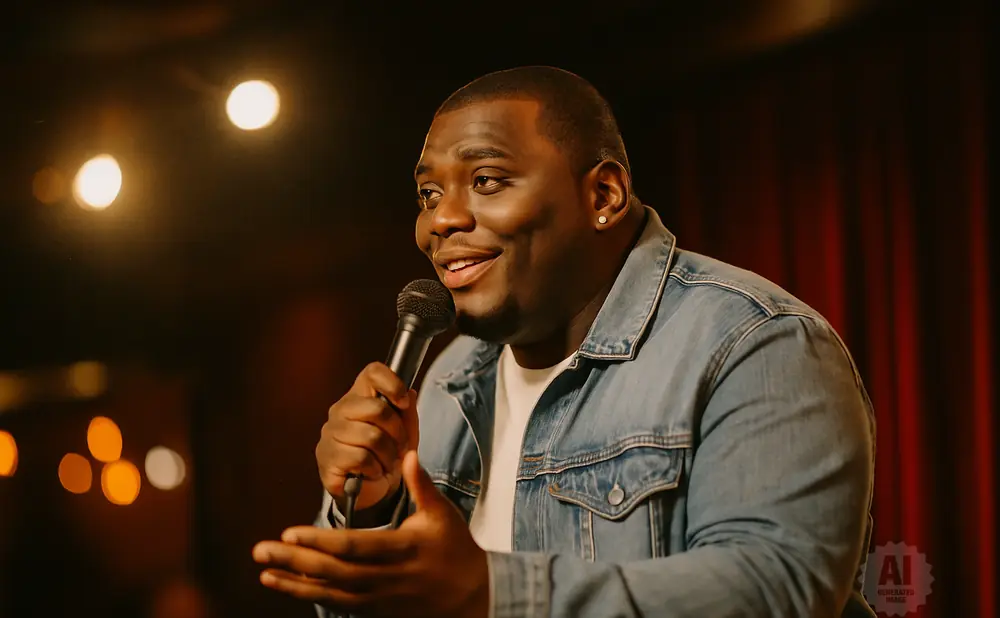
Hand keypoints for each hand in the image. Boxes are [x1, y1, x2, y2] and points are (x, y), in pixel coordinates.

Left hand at [253, 451, 489, 617]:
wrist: (472, 595)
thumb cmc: (455, 547)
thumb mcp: (442, 513)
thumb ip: (421, 485)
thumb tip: (407, 453)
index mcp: (403, 548)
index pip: (355, 547)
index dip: (321, 542)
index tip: (289, 533)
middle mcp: (388, 577)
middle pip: (335, 573)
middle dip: (295, 563)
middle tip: (260, 551)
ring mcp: (381, 599)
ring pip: (332, 595)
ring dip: (295, 585)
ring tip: (265, 574)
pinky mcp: (377, 612)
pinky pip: (339, 606)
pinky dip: (312, 596)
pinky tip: (288, 586)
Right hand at [317, 362, 418, 511]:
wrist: (371, 490)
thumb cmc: (387, 454)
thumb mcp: (405, 432)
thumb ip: (408, 412)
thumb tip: (409, 394)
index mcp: (359, 396)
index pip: (372, 373)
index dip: (393, 384)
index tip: (403, 402)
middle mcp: (340, 410)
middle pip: (377, 408)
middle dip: (397, 432)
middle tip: (400, 447)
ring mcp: (330, 433)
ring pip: (371, 437)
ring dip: (388, 455)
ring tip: (387, 462)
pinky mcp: (327, 457)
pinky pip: (361, 458)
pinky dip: (375, 469)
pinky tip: (372, 472)